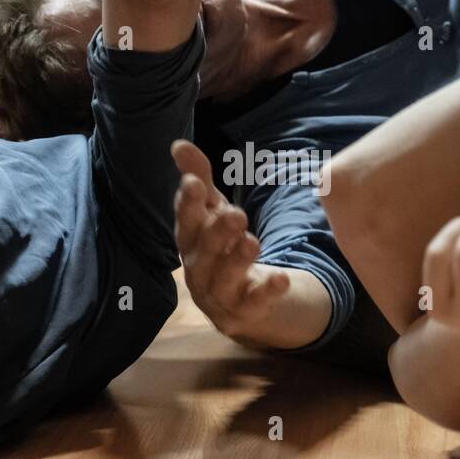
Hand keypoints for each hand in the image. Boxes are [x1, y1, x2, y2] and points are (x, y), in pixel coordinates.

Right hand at [172, 140, 291, 341]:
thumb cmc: (222, 250)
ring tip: (253, 242)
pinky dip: (266, 292)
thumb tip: (178, 145)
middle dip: (216, 233)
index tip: (193, 183)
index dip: (187, 205)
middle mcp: (198, 270)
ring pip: (224, 280)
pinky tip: (281, 278)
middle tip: (236, 214)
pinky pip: (253, 304)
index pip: (185, 223)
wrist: (243, 304)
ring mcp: (219, 296)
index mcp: (190, 244)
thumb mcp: (214, 213)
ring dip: (237, 261)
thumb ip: (200, 181)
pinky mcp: (243, 313)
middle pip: (203, 252)